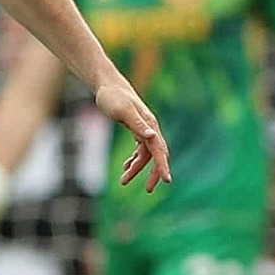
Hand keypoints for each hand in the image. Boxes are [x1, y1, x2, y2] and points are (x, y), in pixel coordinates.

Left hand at [95, 74, 169, 190]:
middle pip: (156, 155)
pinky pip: (139, 150)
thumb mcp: (123, 111)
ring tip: (123, 181)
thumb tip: (153, 136)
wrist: (107, 85)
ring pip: (145, 155)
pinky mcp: (136, 129)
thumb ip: (137, 124)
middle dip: (154, 173)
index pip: (160, 150)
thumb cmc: (113, 97)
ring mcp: (144, 129)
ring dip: (136, 168)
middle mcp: (150, 129)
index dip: (163, 166)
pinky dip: (134, 160)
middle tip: (149, 190)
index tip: (167, 181)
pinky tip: (126, 167)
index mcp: (150, 126)